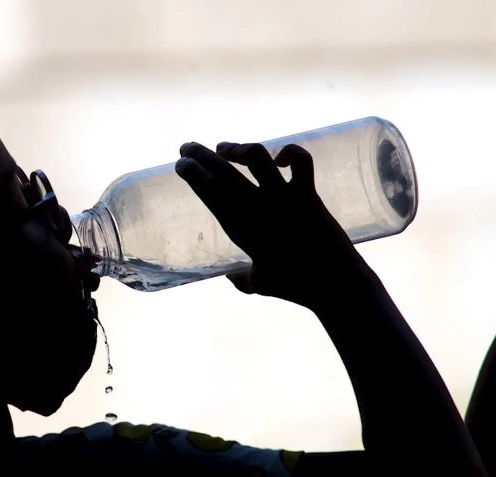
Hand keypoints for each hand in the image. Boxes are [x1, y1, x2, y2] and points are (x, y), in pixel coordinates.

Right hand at [175, 141, 368, 308]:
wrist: (336, 284)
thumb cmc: (296, 287)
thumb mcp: (260, 284)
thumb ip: (243, 280)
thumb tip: (231, 277)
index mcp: (241, 230)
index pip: (210, 194)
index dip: (193, 175)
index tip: (181, 165)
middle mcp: (258, 208)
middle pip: (222, 172)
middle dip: (200, 157)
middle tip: (186, 148)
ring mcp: (284, 198)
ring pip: (255, 157)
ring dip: (236, 148)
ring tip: (223, 148)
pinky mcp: (309, 194)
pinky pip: (300, 161)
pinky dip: (290, 152)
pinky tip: (279, 158)